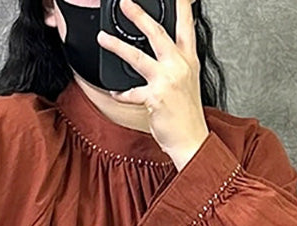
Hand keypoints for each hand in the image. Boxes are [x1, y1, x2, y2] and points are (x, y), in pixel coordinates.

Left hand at [97, 0, 209, 170]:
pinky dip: (121, 93)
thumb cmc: (187, 114)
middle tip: (125, 4)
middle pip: (157, 33)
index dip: (181, 5)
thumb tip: (162, 50)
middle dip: (139, 15)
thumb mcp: (188, 81)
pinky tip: (115, 93)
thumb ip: (176, 62)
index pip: (186, 24)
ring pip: (137, 57)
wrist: (192, 140)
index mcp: (188, 59)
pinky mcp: (155, 97)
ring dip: (117, 46)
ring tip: (103, 38)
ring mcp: (166, 81)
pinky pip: (131, 92)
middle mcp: (178, 66)